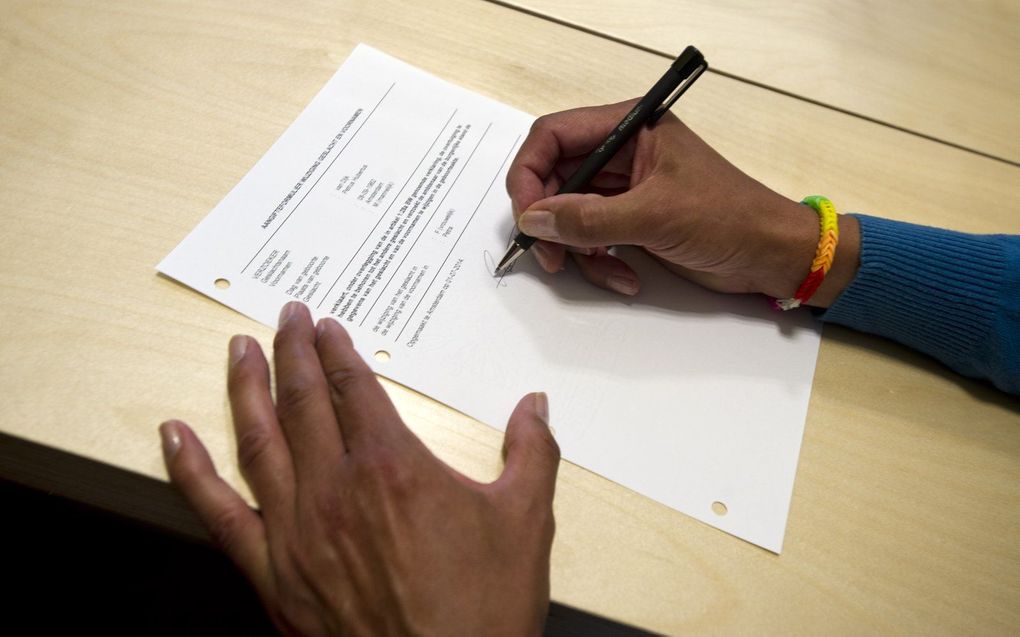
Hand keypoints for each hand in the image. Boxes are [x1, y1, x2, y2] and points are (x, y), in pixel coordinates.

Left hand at [159, 301, 558, 635]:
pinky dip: (190, 470)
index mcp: (392, 467)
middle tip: (285, 319)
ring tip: (238, 351)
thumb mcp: (525, 521)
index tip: (325, 327)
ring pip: (259, 439)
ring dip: (246, 388)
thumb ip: (531, 453)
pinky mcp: (272, 574)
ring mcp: (296, 530)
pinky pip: (218, 512)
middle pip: (303, 399)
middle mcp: (336, 488)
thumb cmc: (482, 610)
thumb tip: (535, 406)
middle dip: (292, 351)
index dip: (336, 350)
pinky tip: (173, 437)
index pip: (353, 387)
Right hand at [506, 100, 858, 305]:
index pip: (553, 136)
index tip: (528, 216)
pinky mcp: (628, 222)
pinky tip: (627, 277)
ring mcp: (623, 189)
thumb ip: (589, 218)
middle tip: (552, 257)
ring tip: (608, 270)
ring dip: (579, 251)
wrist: (770, 256)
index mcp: (629, 127)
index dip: (529, 174)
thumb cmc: (730, 217)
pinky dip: (599, 263)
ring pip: (567, 216)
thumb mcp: (655, 215)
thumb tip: (535, 220)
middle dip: (550, 222)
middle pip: (553, 180)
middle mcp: (620, 153)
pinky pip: (590, 240)